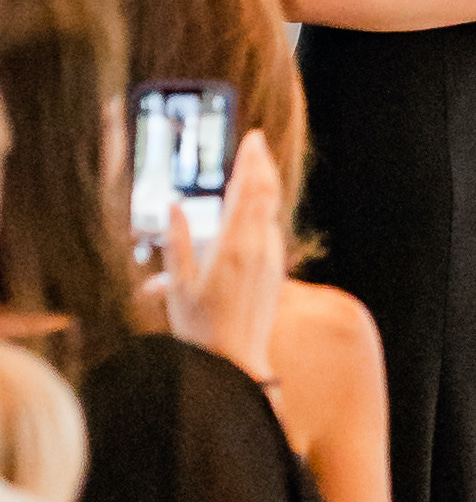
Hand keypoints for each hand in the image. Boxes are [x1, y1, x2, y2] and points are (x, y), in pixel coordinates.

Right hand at [165, 127, 285, 378]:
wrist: (234, 363)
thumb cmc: (199, 329)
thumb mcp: (177, 287)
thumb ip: (177, 243)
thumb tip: (173, 206)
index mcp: (232, 247)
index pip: (247, 191)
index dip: (250, 162)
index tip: (251, 138)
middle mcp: (259, 248)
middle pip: (267, 193)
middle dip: (262, 164)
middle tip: (255, 143)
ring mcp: (272, 259)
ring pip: (272, 210)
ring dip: (265, 186)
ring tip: (255, 167)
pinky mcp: (276, 271)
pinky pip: (273, 230)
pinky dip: (265, 211)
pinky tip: (256, 209)